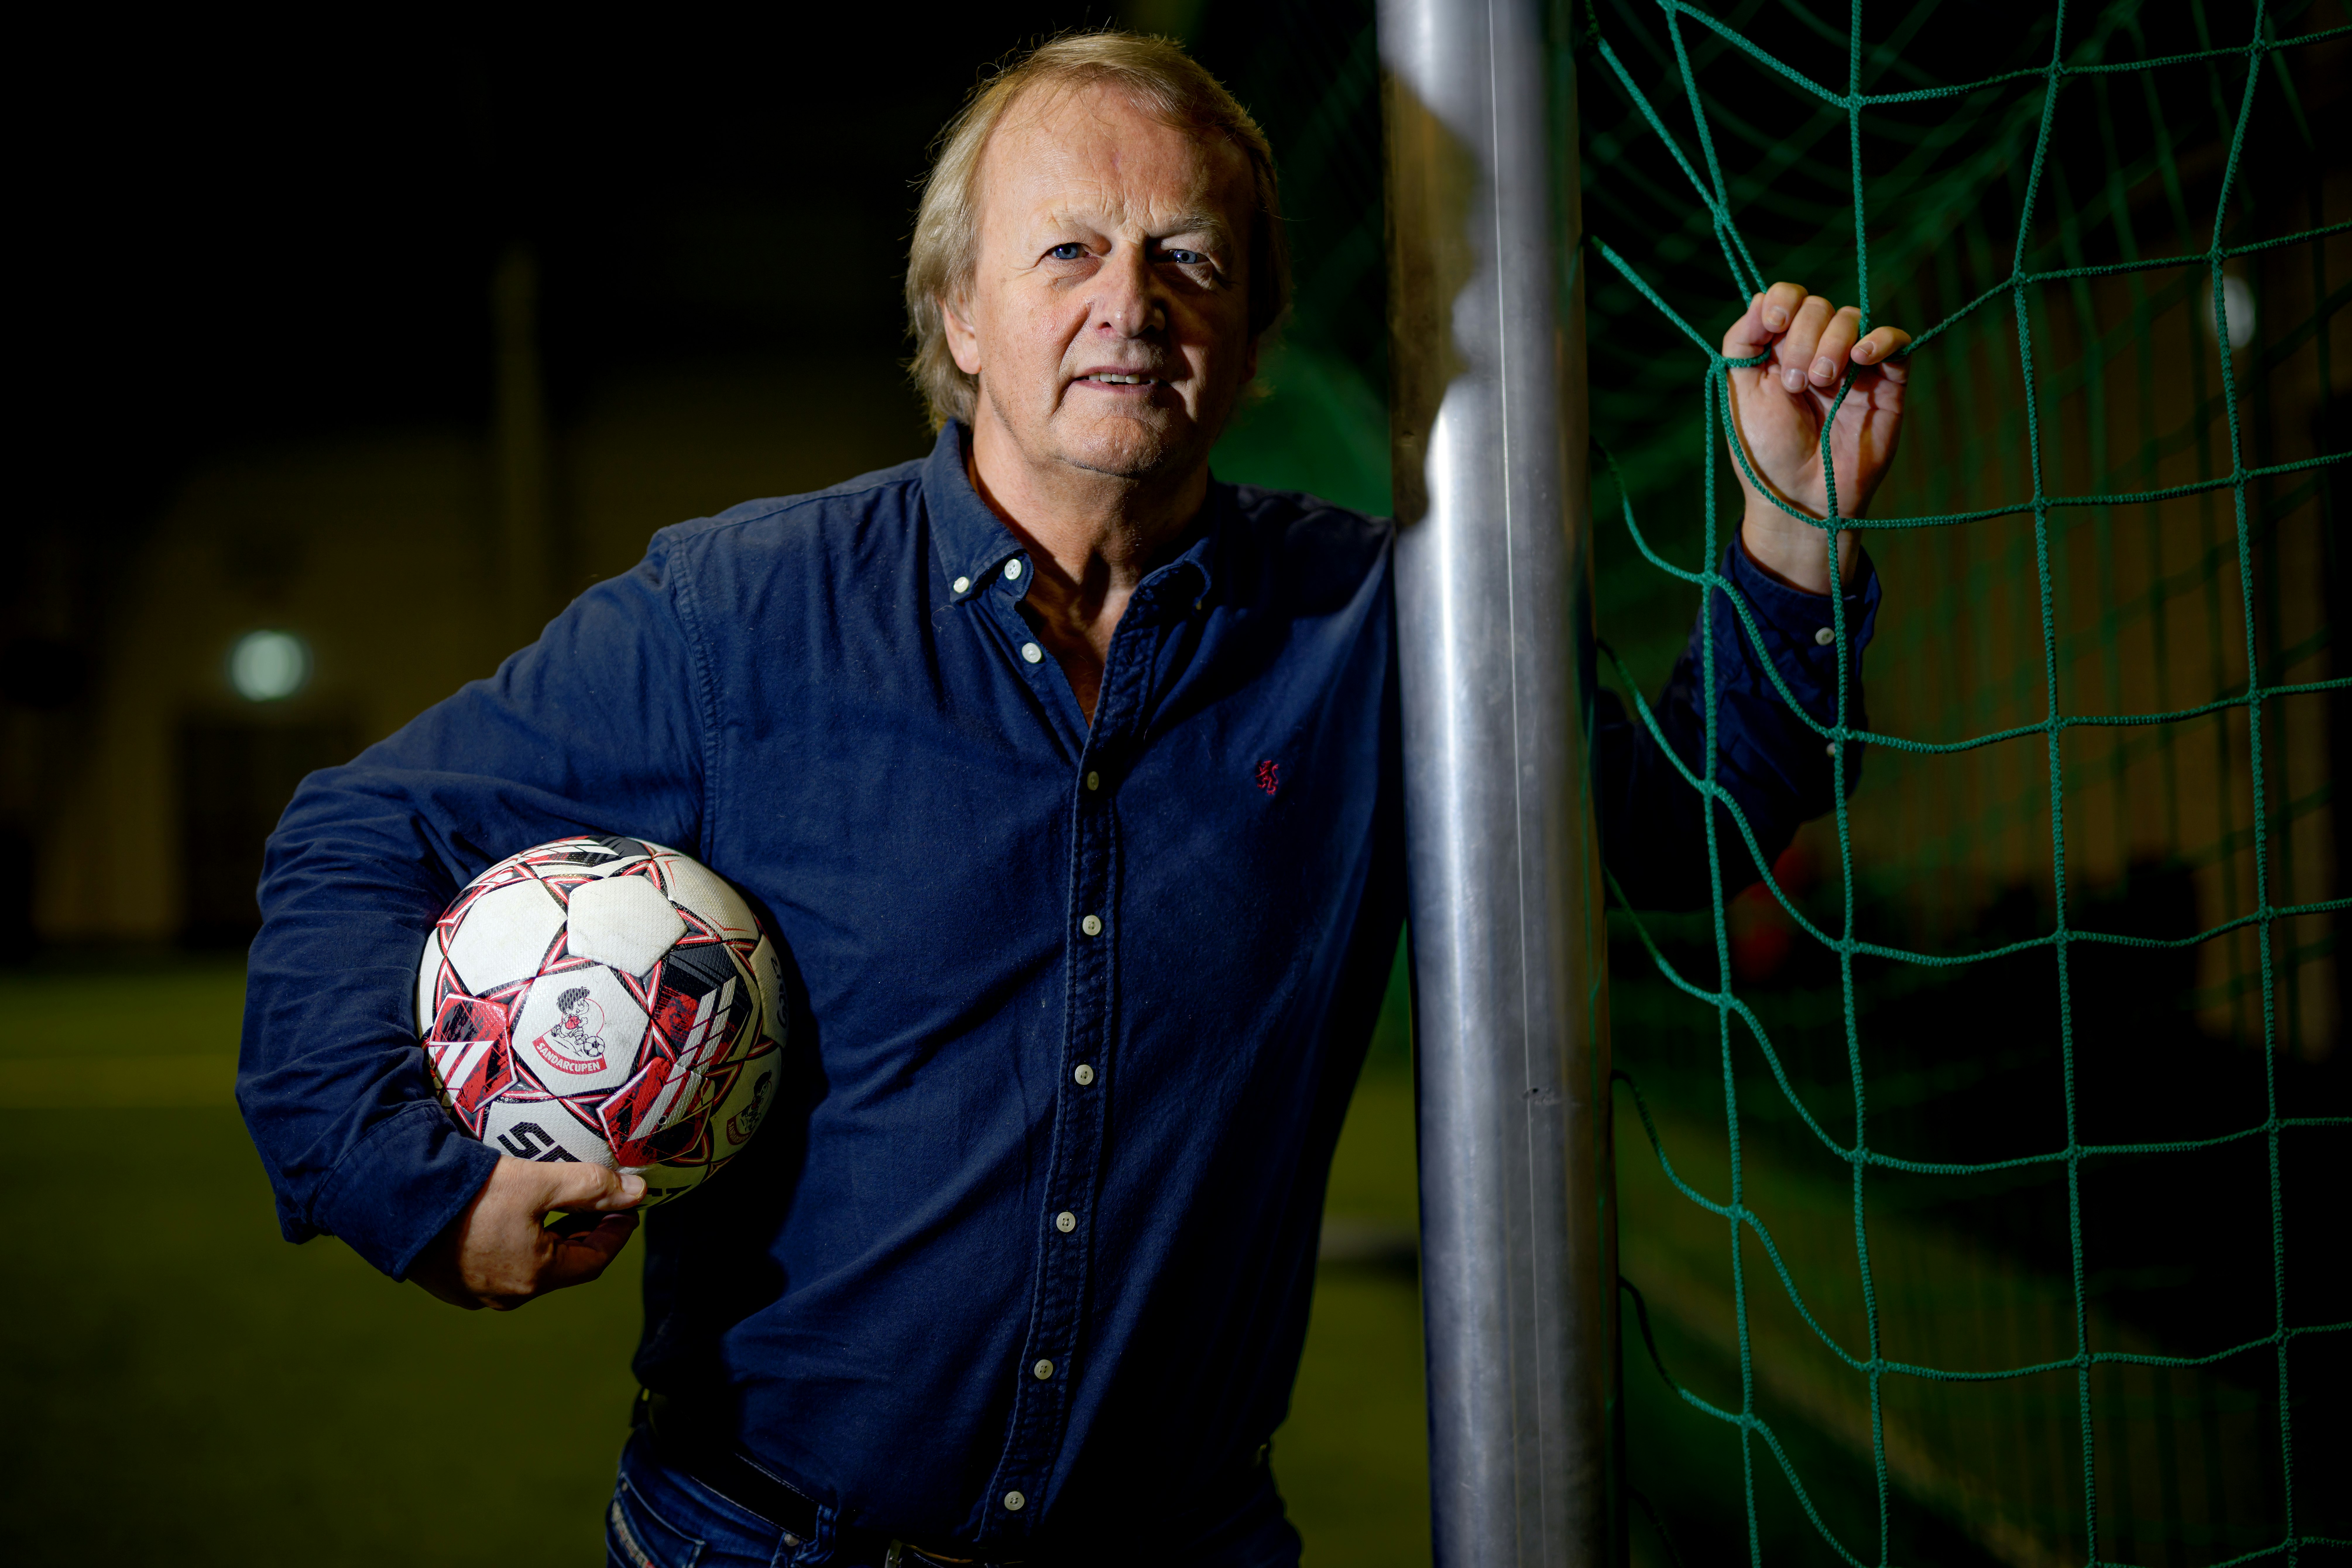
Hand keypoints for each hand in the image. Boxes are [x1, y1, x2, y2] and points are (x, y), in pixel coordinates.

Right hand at [409, 1156, 644, 1310]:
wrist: (394, 1200)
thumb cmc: (471, 1193)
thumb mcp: (540, 1182)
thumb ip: (592, 1187)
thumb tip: (639, 1193)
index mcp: (534, 1278)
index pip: (593, 1262)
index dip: (616, 1234)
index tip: (627, 1208)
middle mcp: (505, 1295)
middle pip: (562, 1266)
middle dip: (583, 1234)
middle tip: (598, 1202)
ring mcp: (473, 1292)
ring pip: (529, 1266)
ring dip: (549, 1238)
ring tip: (560, 1204)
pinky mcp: (449, 1281)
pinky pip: (497, 1264)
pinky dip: (516, 1242)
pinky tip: (513, 1214)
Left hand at [1723, 281, 1910, 594]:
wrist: (1800, 499)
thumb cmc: (1766, 452)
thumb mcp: (1740, 395)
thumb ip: (1741, 343)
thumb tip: (1759, 297)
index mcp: (1780, 350)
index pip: (1787, 300)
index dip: (1782, 301)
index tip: (1772, 325)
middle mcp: (1817, 350)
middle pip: (1818, 307)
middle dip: (1804, 337)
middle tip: (1796, 383)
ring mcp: (1853, 365)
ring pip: (1851, 319)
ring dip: (1833, 343)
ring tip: (1821, 383)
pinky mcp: (1887, 382)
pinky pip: (1895, 342)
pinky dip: (1880, 340)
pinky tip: (1861, 358)